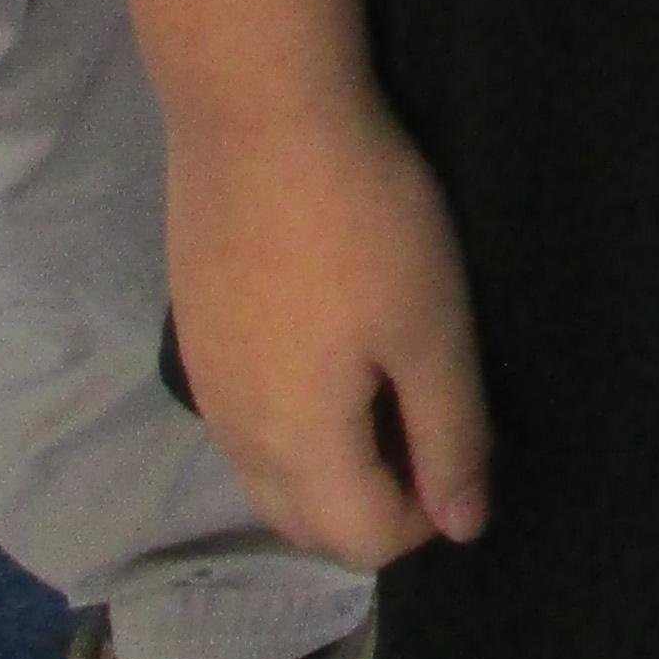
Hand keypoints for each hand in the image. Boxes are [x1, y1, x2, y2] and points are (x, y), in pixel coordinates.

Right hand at [165, 100, 490, 572]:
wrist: (257, 116)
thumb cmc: (365, 224)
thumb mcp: (432, 330)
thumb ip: (450, 436)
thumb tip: (462, 525)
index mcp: (297, 450)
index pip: (363, 541)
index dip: (427, 515)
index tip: (462, 440)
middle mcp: (237, 438)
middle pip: (307, 523)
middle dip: (375, 505)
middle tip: (429, 421)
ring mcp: (206, 387)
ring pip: (270, 476)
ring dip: (331, 467)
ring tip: (385, 383)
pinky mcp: (196, 336)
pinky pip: (247, 423)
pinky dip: (294, 423)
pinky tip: (330, 345)